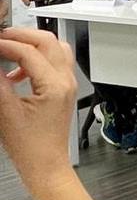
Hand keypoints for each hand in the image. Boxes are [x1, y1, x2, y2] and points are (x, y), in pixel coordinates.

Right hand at [0, 27, 77, 186]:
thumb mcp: (5, 111)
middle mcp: (66, 81)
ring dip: (33, 44)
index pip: (30, 51)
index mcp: (55, 85)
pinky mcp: (64, 90)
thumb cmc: (31, 146)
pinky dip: (37, 58)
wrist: (46, 164)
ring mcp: (68, 84)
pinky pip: (55, 63)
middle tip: (1, 38)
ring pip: (56, 49)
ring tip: (9, 49)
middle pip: (49, 41)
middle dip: (22, 35)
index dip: (7, 44)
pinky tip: (18, 71)